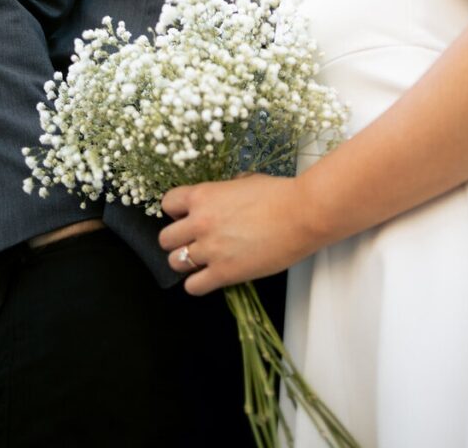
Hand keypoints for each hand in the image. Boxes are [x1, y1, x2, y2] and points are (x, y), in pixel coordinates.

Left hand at [159, 173, 316, 294]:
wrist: (302, 214)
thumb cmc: (280, 194)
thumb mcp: (247, 180)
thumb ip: (226, 189)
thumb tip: (224, 193)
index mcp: (204, 196)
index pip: (167, 204)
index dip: (176, 211)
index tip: (186, 216)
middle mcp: (200, 222)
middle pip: (165, 239)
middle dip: (178, 240)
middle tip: (194, 240)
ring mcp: (210, 249)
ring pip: (175, 263)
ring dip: (186, 262)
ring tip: (203, 260)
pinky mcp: (224, 273)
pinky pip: (193, 287)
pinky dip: (198, 284)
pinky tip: (211, 276)